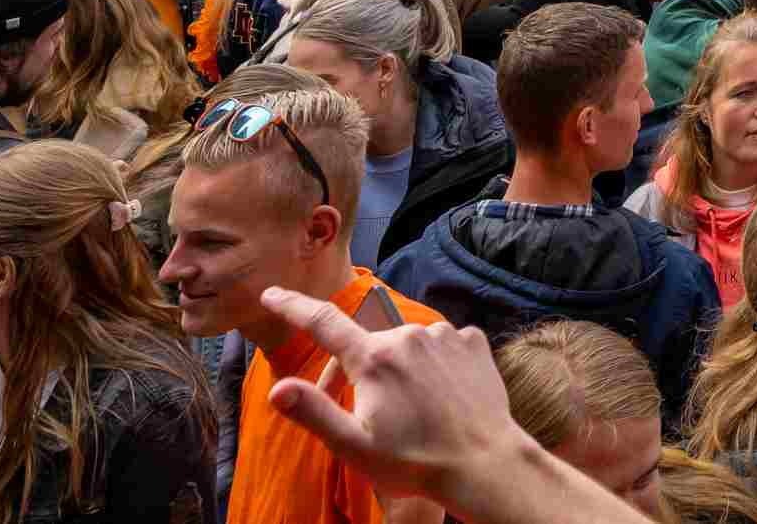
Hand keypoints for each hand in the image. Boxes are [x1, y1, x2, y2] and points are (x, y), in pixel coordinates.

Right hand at [254, 283, 543, 517]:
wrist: (484, 463)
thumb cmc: (414, 461)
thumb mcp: (354, 445)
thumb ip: (314, 411)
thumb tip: (277, 387)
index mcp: (375, 357)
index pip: (324, 322)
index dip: (294, 307)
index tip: (272, 294)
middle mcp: (409, 335)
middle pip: (366, 345)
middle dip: (355, 372)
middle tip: (361, 415)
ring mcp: (445, 335)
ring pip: (405, 346)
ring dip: (397, 369)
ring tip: (408, 411)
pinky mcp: (473, 342)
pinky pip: (440, 346)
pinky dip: (432, 364)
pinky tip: (438, 395)